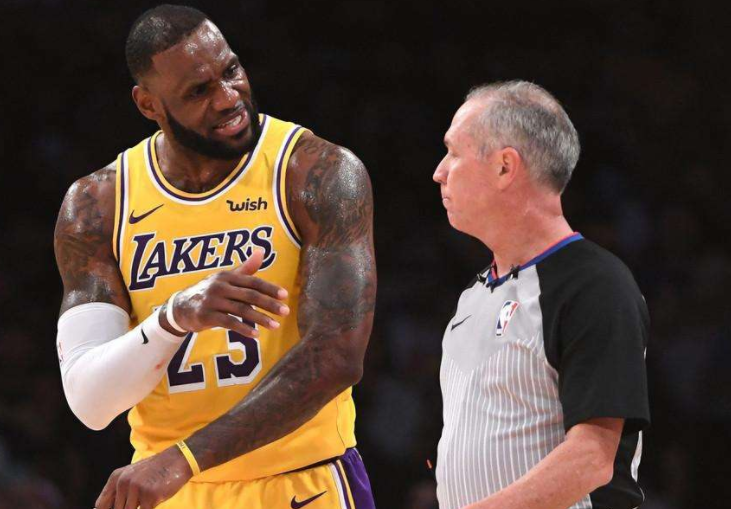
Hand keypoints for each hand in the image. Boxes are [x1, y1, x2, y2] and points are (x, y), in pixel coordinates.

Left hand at [95, 446, 190, 508]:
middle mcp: (123, 482)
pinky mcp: (150, 496)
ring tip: (148, 498)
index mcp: (116, 478)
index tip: (121, 507)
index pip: (101, 505)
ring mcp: (136, 489)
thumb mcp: (133, 476)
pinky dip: (149, 508)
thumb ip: (119, 492)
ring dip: (140, 507)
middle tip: (139, 502)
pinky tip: (155, 500)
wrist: (177, 460)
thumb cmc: (155, 470)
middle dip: (128, 508)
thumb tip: (103, 508)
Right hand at [165, 248, 289, 337]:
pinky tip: (256, 335)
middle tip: (286, 311)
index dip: (269, 288)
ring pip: (241, 310)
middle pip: (250, 295)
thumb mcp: (225, 279)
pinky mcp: (206, 316)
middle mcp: (220, 286)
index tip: (285, 295)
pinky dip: (243, 329)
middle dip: (269, 304)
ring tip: (276, 326)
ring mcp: (212, 301)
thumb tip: (261, 251)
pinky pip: (229, 322)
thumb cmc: (210, 292)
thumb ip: (245, 269)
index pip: (253, 281)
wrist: (180, 308)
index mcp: (227, 276)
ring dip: (260, 319)